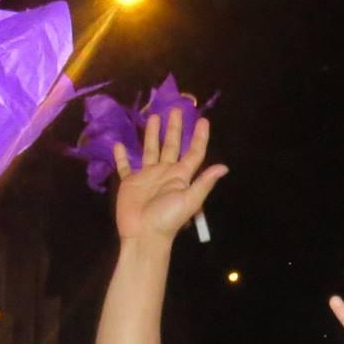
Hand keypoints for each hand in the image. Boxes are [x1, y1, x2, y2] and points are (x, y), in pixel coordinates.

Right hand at [113, 110, 226, 242]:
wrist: (144, 235)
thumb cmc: (168, 218)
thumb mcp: (190, 199)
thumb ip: (204, 182)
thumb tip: (224, 167)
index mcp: (181, 175)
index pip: (193, 152)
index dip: (199, 137)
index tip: (203, 120)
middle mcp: (165, 172)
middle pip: (171, 145)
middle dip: (174, 128)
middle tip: (176, 109)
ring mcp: (147, 176)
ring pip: (150, 150)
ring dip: (152, 134)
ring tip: (153, 117)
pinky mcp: (130, 182)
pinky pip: (125, 166)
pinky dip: (122, 156)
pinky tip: (119, 144)